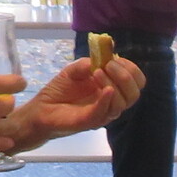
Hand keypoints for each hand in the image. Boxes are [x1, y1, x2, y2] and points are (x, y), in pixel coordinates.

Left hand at [7, 56, 144, 148]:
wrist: (41, 108)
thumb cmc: (60, 90)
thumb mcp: (75, 70)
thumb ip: (90, 62)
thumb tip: (105, 55)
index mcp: (112, 89)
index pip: (136, 81)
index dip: (131, 69)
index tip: (115, 59)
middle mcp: (111, 103)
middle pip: (134, 94)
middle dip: (126, 76)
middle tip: (108, 66)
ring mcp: (102, 114)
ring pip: (123, 103)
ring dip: (114, 84)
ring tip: (97, 73)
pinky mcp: (90, 122)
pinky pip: (104, 112)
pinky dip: (107, 99)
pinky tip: (105, 88)